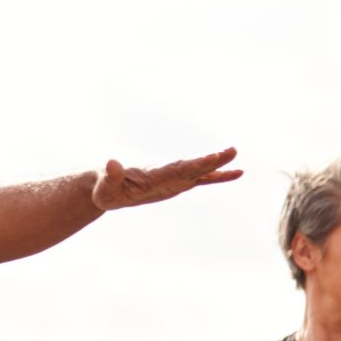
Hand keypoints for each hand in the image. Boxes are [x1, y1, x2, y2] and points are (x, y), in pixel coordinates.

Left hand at [91, 148, 240, 210]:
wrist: (107, 186)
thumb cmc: (105, 189)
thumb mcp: (105, 186)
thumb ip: (111, 175)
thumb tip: (111, 162)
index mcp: (152, 174)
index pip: (175, 169)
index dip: (193, 165)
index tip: (210, 158)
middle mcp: (166, 173)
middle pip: (191, 166)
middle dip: (210, 160)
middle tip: (231, 151)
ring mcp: (173, 178)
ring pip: (199, 171)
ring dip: (218, 165)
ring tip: (236, 156)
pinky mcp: (176, 184)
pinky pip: (200, 180)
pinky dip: (217, 177)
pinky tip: (236, 173)